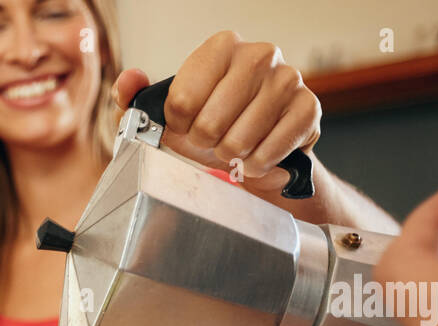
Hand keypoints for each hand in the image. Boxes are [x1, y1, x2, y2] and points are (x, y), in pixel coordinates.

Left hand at [111, 31, 319, 192]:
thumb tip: (128, 82)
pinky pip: (269, 152)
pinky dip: (256, 166)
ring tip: (235, 148)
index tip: (185, 126)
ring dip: (231, 157)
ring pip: (238, 141)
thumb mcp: (168, 115)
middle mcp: (258, 54)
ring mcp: (288, 79)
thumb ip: (136, 99)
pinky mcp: (308, 109)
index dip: (178, 126)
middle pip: (208, 124)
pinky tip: (256, 158)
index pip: (180, 101)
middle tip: (213, 141)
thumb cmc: (214, 127)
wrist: (260, 153)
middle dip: (204, 144)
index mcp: (221, 48)